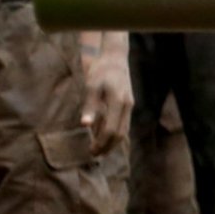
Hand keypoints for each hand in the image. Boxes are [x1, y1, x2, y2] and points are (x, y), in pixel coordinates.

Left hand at [80, 38, 131, 152]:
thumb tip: (85, 125)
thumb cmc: (100, 71)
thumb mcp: (91, 86)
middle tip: (94, 155)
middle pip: (120, 133)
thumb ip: (89, 106)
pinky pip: (123, 124)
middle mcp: (127, 106)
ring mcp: (129, 106)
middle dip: (108, 146)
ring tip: (99, 149)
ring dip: (112, 142)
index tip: (91, 150)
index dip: (101, 142)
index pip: (112, 129)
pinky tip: (104, 136)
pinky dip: (115, 133)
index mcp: (118, 102)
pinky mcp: (128, 104)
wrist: (115, 58)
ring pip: (124, 130)